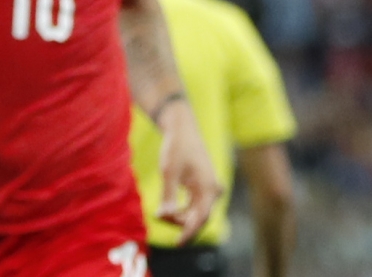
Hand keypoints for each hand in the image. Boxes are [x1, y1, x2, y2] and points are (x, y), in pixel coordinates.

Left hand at [153, 99, 223, 243]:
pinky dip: (181, 210)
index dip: (189, 232)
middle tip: (159, 215)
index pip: (201, 218)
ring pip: (195, 213)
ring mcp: (208, 189)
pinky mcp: (202, 187)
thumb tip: (165, 216)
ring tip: (161, 211)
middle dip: (179, 222)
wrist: (181, 128)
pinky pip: (193, 206)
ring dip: (179, 216)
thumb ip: (169, 196)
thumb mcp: (169, 171)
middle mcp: (212, 190)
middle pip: (198, 217)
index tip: (177, 244)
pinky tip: (168, 209)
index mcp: (209, 187)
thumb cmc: (176, 147)